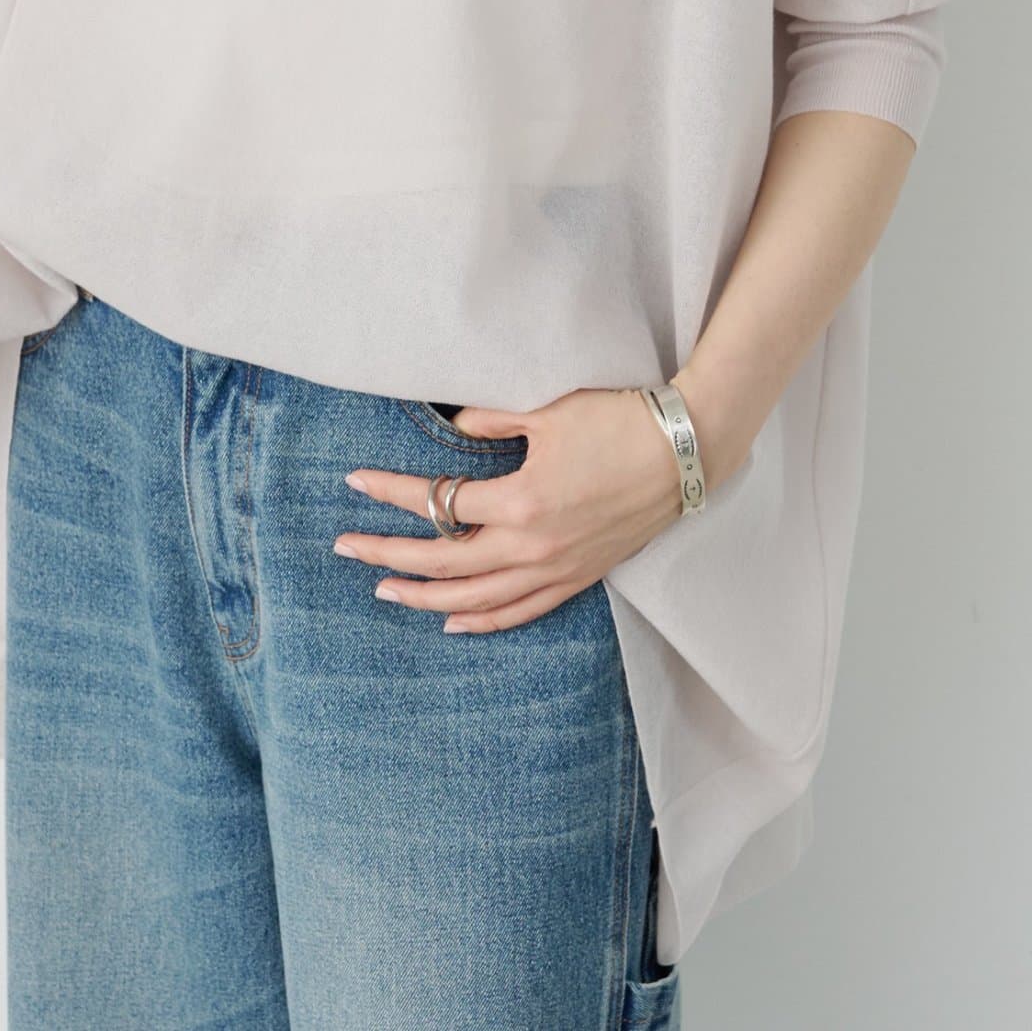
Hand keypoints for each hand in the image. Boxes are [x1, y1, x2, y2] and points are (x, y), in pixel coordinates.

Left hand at [334, 388, 688, 633]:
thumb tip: (452, 427)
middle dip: (388, 555)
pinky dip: (484, 620)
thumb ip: (490, 419)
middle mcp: (532, 546)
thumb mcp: (546, 410)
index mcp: (519, 502)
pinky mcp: (578, 577)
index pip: (437, 503)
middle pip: (443, 563)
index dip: (390, 493)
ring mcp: (556, 569)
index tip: (354, 483)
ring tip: (384, 590)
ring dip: (425, 597)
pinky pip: (522, 611)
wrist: (687, 450)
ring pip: (476, 599)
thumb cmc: (618, 420)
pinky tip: (454, 621)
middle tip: (345, 548)